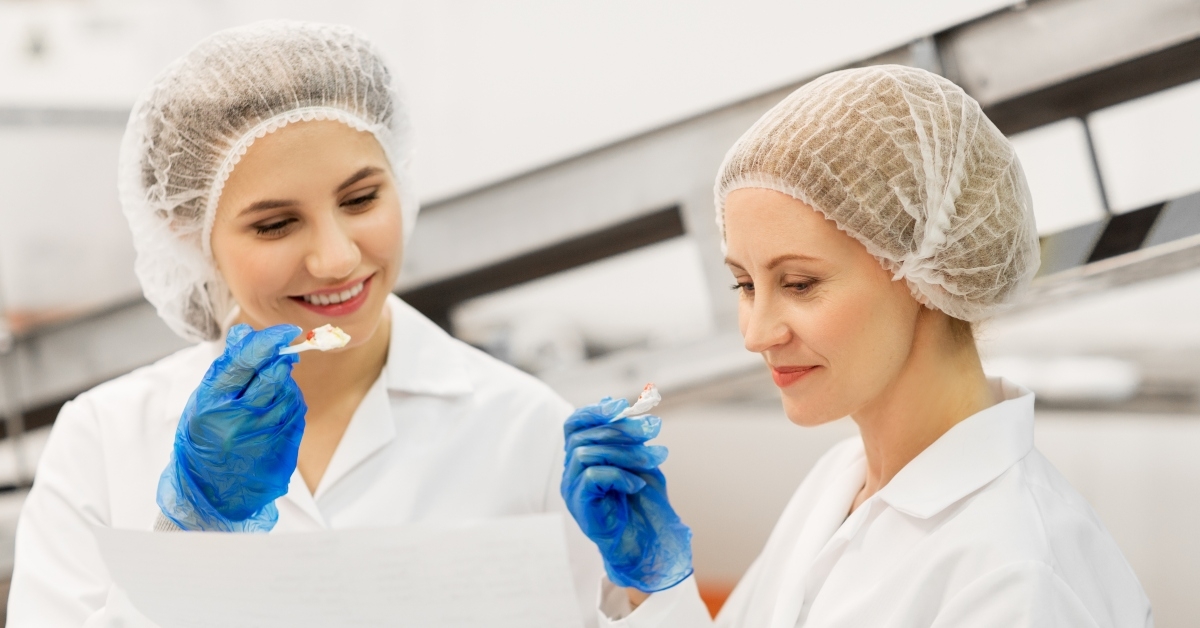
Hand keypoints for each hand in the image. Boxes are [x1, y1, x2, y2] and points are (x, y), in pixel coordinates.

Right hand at [157, 324, 306, 531]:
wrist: (209, 490)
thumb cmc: (203, 440)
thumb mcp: (202, 401)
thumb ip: (226, 368)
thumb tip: (244, 333)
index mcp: (212, 402)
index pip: (246, 362)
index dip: (269, 341)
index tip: (287, 330)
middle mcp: (239, 418)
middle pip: (273, 375)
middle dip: (279, 360)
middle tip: (280, 353)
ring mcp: (263, 433)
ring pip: (288, 391)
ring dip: (283, 382)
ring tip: (264, 392)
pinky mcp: (282, 445)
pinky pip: (295, 410)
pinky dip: (289, 401)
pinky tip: (273, 408)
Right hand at [561, 397, 692, 591]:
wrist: (648, 542)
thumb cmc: (644, 502)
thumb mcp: (640, 461)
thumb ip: (629, 436)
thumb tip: (620, 405)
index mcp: (582, 458)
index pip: (573, 425)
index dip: (593, 411)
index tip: (621, 405)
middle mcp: (571, 472)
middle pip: (583, 436)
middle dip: (621, 429)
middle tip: (652, 430)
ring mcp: (572, 488)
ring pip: (586, 453)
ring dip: (625, 452)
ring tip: (653, 461)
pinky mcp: (579, 505)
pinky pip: (592, 476)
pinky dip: (619, 475)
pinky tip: (638, 484)